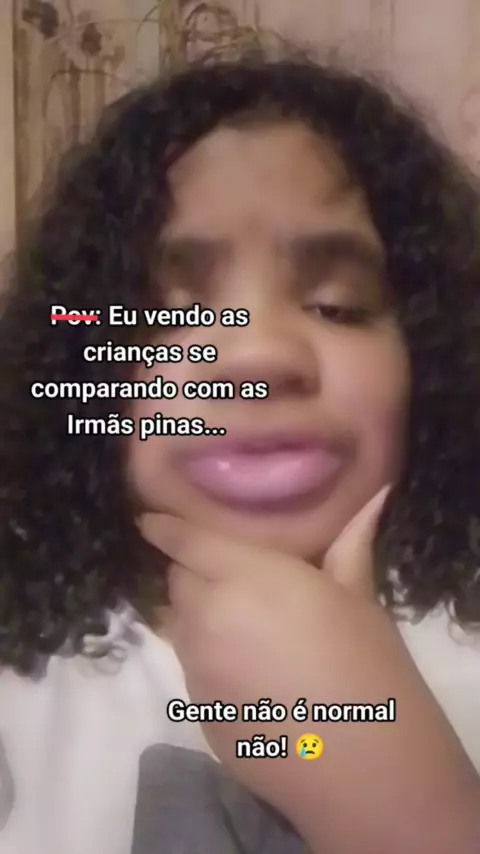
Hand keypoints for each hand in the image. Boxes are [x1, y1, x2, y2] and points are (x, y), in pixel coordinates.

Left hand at [138, 490, 479, 852]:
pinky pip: (190, 668)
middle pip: (177, 582)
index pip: (187, 542)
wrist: (365, 764)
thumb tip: (372, 496)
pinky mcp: (197, 709)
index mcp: (248, 577)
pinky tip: (248, 673)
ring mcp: (198, 667)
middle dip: (192, 572)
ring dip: (198, 616)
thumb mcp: (360, 597)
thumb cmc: (370, 666)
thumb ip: (349, 543)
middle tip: (229, 577)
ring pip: (180, 626)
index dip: (164, 528)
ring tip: (242, 627)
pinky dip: (207, 658)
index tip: (150, 521)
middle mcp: (209, 616)